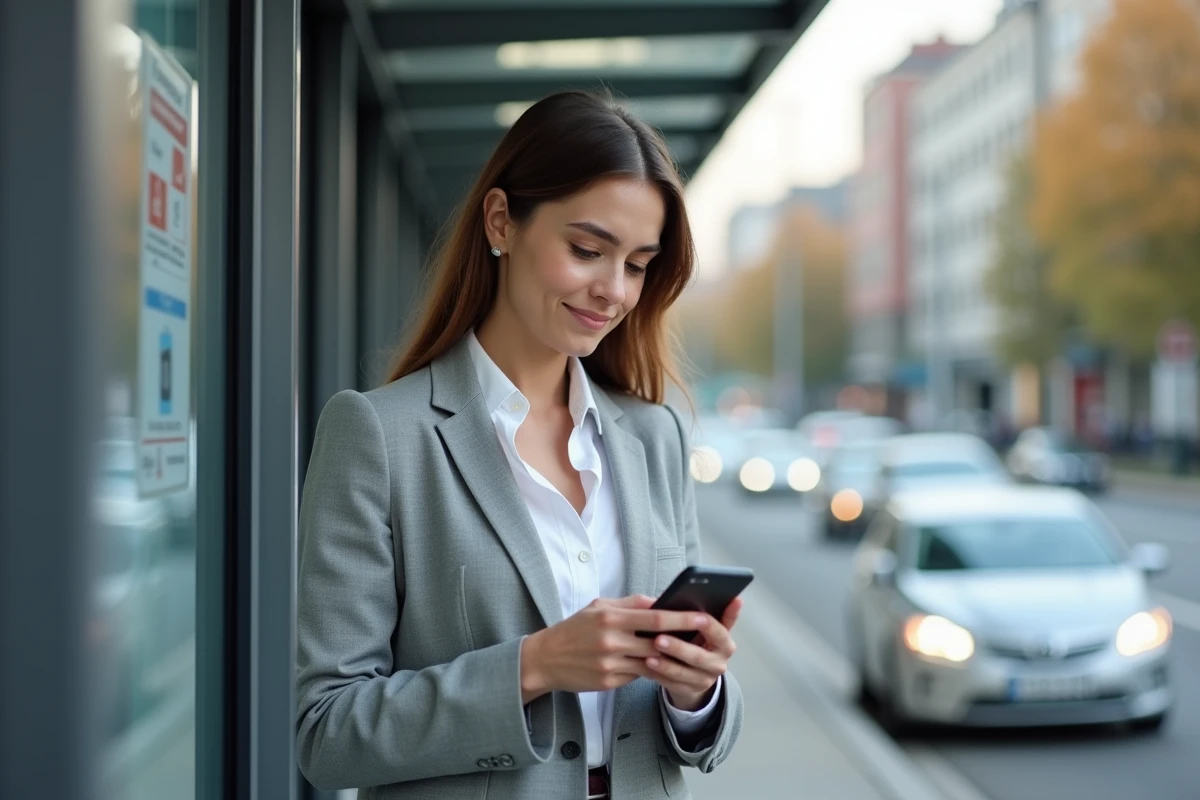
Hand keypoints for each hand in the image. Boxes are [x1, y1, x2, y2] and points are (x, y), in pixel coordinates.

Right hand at [520, 595, 706, 703]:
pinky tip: (656, 664)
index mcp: (610, 617)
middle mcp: (611, 640)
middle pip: (657, 642)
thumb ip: (630, 604)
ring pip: (651, 662)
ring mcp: (610, 663)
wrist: (545, 659)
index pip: (654, 617)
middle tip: (705, 637)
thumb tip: (660, 601)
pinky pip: (637, 675)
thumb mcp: (598, 607)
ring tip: (685, 652)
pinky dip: (648, 669)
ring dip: (668, 658)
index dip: (681, 618)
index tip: (703, 616)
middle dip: (682, 640)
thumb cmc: (575, 629)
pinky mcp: (609, 682)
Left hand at [645, 596, 741, 710]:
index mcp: (725, 643)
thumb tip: (694, 590)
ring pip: (684, 673)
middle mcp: (719, 663)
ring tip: (648, 654)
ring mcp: (705, 680)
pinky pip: (672, 684)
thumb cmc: (696, 638)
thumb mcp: (705, 627)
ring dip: (665, 664)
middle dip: (679, 647)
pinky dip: (658, 675)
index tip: (698, 616)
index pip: (720, 632)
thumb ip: (702, 613)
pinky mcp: (690, 691)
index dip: (709, 625)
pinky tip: (645, 666)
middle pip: (699, 656)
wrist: (696, 670)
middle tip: (659, 638)